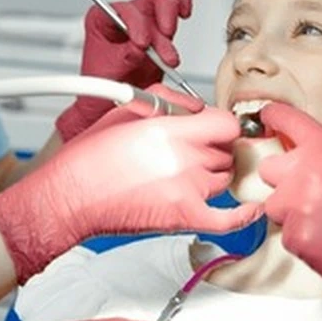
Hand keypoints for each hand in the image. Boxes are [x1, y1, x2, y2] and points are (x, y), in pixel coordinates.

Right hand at [0, 102, 261, 282]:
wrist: (70, 198)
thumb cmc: (89, 158)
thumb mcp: (125, 111)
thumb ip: (166, 101)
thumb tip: (193, 106)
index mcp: (170, 131)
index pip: (226, 124)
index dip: (220, 123)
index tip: (212, 127)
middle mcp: (185, 160)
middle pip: (226, 150)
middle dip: (213, 147)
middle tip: (193, 149)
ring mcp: (188, 191)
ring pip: (225, 177)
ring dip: (214, 173)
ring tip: (190, 173)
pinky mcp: (185, 218)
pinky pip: (230, 220)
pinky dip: (244, 215)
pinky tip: (251, 208)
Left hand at [56, 0, 192, 141]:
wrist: (108, 104)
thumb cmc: (101, 85)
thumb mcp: (109, 72)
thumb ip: (125, 56)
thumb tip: (143, 48)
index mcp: (102, 19)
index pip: (124, 9)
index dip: (136, 24)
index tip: (142, 44)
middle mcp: (124, 15)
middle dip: (164, 12)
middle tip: (166, 34)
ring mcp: (144, 20)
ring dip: (172, 22)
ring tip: (169, 53)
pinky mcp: (159, 30)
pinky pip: (176, 5)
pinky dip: (183, 7)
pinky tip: (184, 15)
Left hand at [257, 103, 321, 320]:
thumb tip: (308, 156)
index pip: (287, 120)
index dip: (273, 118)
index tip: (266, 118)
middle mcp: (308, 172)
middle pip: (268, 168)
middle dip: (283, 180)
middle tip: (308, 195)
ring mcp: (298, 206)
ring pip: (274, 204)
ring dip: (290, 212)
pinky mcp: (296, 237)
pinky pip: (286, 233)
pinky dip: (302, 239)